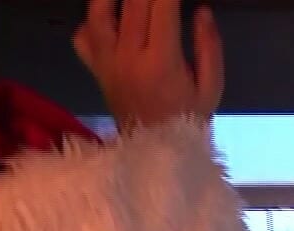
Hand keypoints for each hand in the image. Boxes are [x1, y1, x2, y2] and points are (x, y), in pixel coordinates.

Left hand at [74, 0, 223, 127]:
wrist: (155, 153)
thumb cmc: (187, 120)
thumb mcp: (210, 88)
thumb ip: (208, 47)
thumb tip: (202, 12)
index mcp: (161, 62)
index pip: (163, 8)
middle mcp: (129, 57)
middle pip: (133, 4)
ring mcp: (107, 62)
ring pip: (99, 13)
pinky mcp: (96, 69)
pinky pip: (83, 37)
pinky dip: (91, 20)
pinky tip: (110, 16)